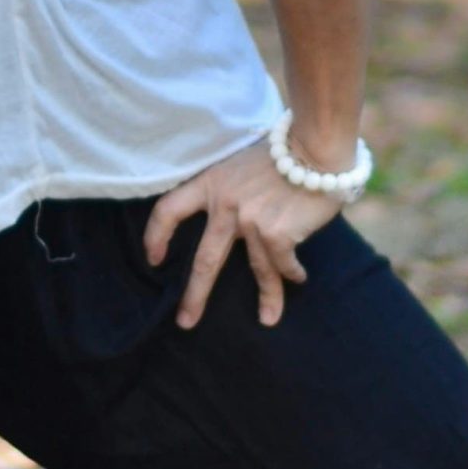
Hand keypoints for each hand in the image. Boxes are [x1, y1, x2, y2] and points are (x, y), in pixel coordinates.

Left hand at [145, 133, 347, 328]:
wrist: (314, 147)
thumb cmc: (282, 151)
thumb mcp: (241, 162)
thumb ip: (230, 187)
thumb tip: (228, 217)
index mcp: (211, 183)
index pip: (169, 209)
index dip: (156, 235)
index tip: (152, 259)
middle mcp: (225, 205)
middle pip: (205, 260)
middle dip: (195, 296)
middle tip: (185, 322)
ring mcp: (250, 221)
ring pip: (256, 269)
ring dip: (267, 298)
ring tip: (268, 319)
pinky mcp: (276, 233)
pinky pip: (282, 263)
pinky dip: (292, 274)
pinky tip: (298, 279)